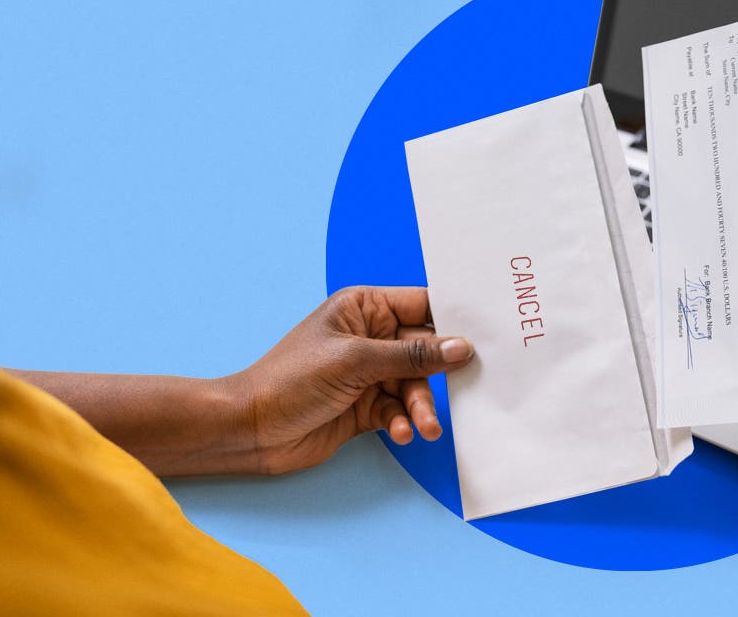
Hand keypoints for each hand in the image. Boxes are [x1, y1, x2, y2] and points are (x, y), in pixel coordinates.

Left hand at [223, 286, 472, 474]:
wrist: (250, 430)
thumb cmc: (290, 380)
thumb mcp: (355, 361)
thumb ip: (412, 356)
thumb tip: (462, 347)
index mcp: (364, 308)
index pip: (422, 306)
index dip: (453, 319)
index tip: (487, 333)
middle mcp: (370, 337)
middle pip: (425, 350)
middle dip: (438, 375)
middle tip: (462, 392)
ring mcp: (368, 373)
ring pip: (415, 385)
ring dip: (421, 406)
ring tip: (425, 427)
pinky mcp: (366, 406)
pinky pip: (399, 410)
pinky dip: (402, 422)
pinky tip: (397, 432)